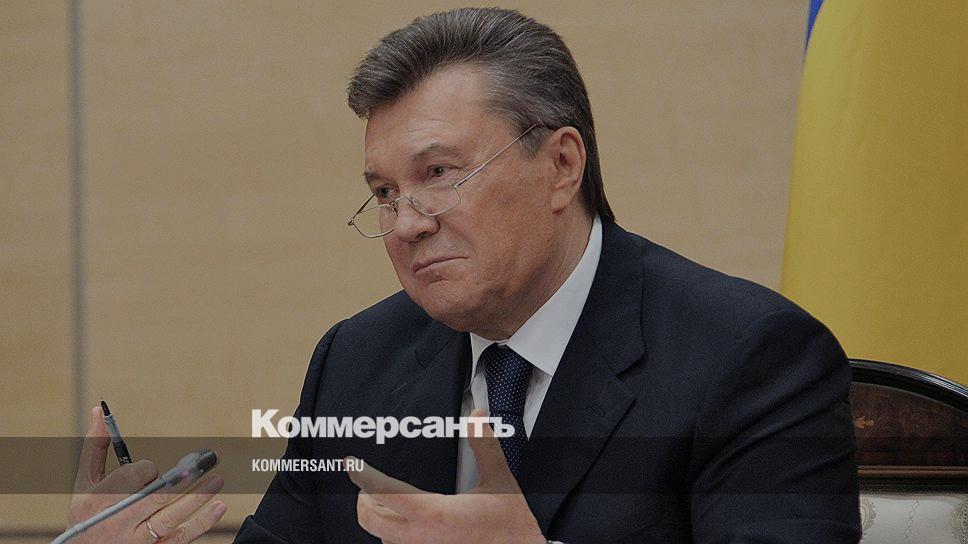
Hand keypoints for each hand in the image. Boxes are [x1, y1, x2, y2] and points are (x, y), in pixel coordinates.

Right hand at [67, 405, 226, 542]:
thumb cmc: (86, 515)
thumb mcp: (84, 482)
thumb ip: (95, 447)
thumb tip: (99, 411)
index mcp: (100, 499)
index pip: (135, 476)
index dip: (147, 471)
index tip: (148, 473)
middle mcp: (118, 520)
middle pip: (157, 495)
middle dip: (185, 477)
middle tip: (208, 461)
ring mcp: (136, 539)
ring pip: (171, 516)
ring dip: (198, 497)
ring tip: (218, 479)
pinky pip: (180, 537)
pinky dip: (201, 523)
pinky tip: (218, 507)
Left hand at [347, 409, 545, 543]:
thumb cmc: (512, 524)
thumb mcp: (500, 480)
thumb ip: (485, 445)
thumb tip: (477, 415)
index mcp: (436, 513)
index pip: (386, 493)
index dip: (364, 477)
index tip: (351, 463)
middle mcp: (423, 537)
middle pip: (371, 519)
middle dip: (363, 497)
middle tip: (364, 479)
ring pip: (380, 536)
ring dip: (375, 516)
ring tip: (378, 497)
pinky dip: (389, 532)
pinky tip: (399, 519)